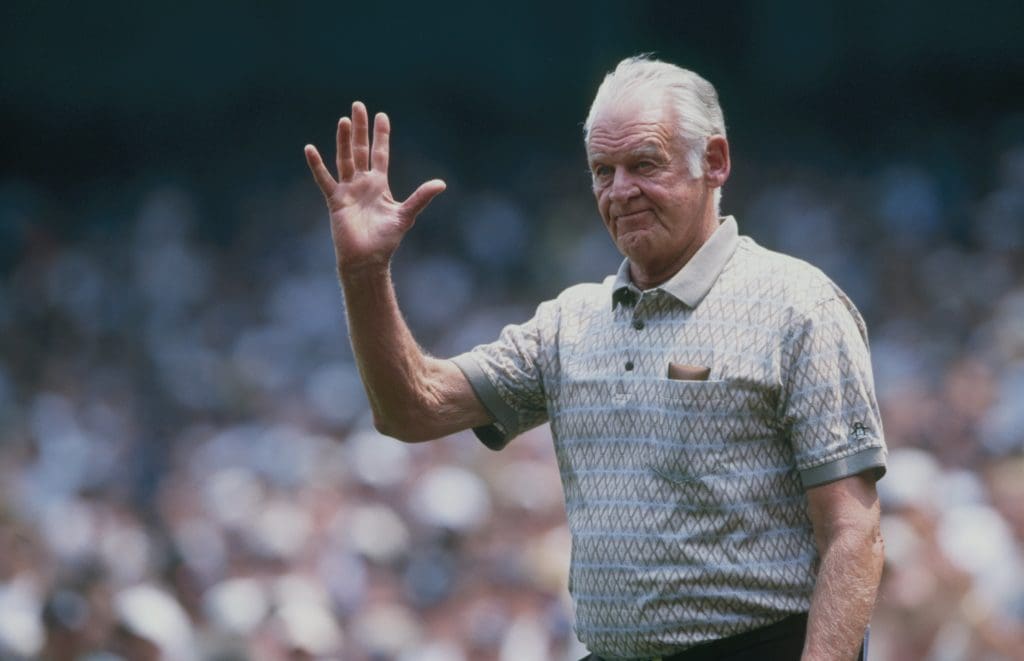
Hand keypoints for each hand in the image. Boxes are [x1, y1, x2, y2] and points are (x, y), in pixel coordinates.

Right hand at [304, 101, 445, 272]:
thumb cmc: (386, 240)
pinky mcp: (336, 201)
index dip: (381, 136)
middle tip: (358, 105)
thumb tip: (441, 184)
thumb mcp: (406, 215)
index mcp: (379, 185)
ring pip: (344, 159)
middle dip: (360, 129)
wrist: (368, 260)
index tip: (381, 116)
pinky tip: (310, 149)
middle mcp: (362, 184)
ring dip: (342, 140)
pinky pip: (324, 180)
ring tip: (343, 120)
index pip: (380, 154)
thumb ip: (421, 197)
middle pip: (360, 150)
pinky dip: (317, 165)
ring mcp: (348, 191)